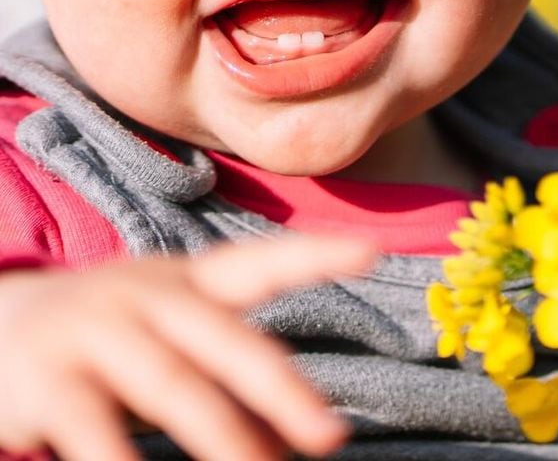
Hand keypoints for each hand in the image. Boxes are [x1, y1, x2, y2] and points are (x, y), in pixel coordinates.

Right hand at [0, 234, 376, 460]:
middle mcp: (150, 295)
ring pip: (175, 387)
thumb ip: (229, 377)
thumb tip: (293, 436)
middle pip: (228, 340)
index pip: (263, 261)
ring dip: (224, 439)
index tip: (374, 252)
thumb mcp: (171, 339)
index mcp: (189, 281)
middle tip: (331, 436)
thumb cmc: (110, 338)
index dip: (317, 254)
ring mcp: (99, 331)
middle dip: (282, 390)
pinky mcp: (50, 380)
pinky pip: (95, 431)